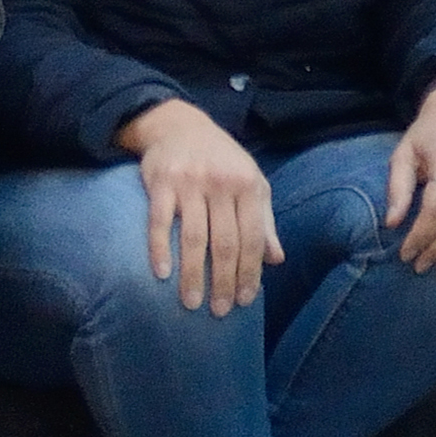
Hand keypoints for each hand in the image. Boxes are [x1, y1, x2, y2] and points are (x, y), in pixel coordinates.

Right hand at [124, 101, 274, 311]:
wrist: (180, 125)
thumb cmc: (222, 161)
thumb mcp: (251, 184)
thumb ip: (264, 221)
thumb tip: (276, 260)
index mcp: (248, 186)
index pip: (253, 238)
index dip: (250, 272)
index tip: (245, 300)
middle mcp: (221, 184)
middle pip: (225, 243)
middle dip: (224, 281)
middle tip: (219, 311)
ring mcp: (190, 183)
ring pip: (194, 237)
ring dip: (193, 275)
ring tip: (191, 302)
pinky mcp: (161, 183)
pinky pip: (159, 222)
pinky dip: (160, 249)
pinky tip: (162, 274)